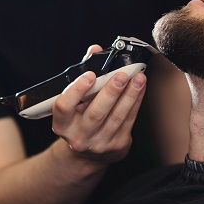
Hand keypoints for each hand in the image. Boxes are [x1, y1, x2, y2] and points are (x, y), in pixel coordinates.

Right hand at [51, 45, 146, 164]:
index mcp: (62, 124)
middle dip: (110, 92)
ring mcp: (99, 144)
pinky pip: (129, 121)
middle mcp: (78, 137)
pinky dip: (136, 102)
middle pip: (95, 113)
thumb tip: (95, 50)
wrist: (89, 153)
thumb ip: (83, 75)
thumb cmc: (80, 119)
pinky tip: (140, 88)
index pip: (63, 107)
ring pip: (117, 117)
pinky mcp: (118, 145)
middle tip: (121, 75)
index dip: (76, 91)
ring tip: (138, 78)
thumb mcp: (75, 102)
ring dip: (130, 95)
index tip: (89, 76)